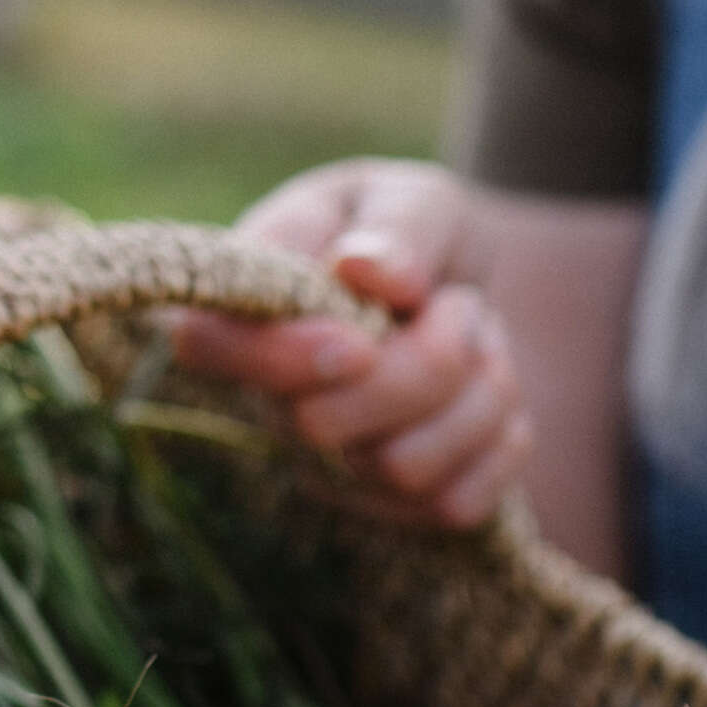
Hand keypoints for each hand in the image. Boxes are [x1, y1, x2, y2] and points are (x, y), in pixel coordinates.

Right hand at [173, 160, 530, 527]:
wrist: (456, 293)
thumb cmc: (411, 236)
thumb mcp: (415, 197)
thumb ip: (396, 223)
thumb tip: (364, 268)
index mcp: (249, 306)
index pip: (206, 345)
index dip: (281, 356)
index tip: (360, 337)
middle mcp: (269, 401)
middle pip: (321, 425)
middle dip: (424, 357)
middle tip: (454, 303)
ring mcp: (327, 468)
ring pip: (404, 470)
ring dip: (475, 389)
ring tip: (476, 340)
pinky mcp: (392, 510)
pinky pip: (457, 505)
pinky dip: (500, 438)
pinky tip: (487, 392)